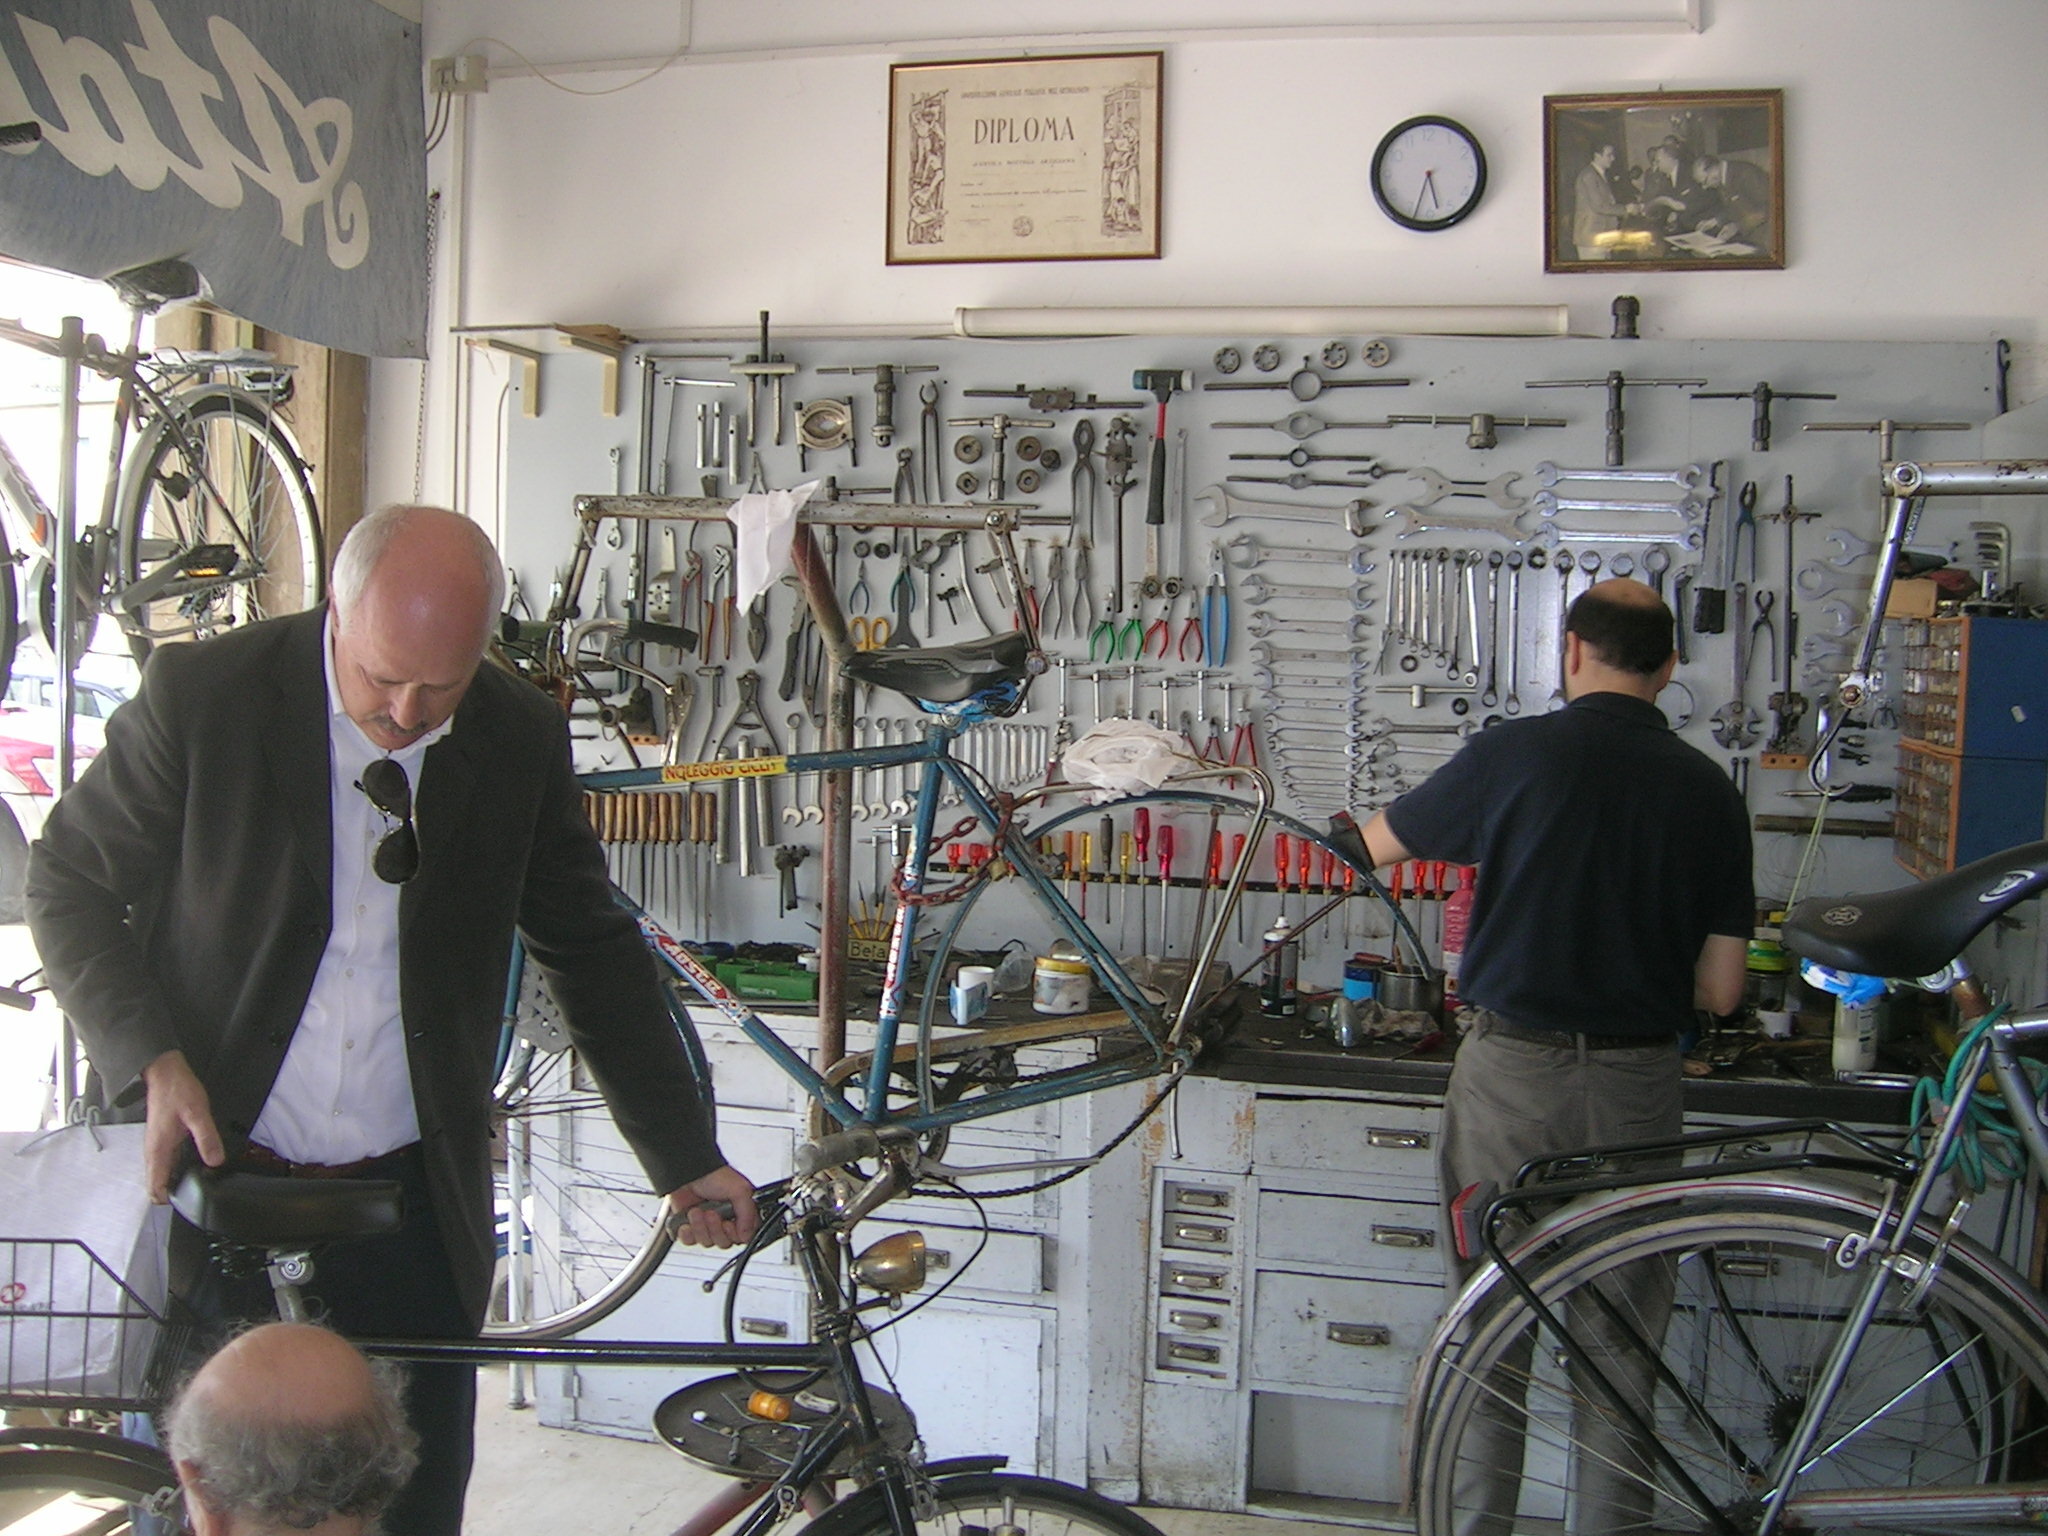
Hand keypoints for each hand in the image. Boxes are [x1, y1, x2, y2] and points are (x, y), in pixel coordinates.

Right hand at [140, 1050, 223, 1202]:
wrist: (165, 1073)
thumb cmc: (177, 1091)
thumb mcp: (198, 1114)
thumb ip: (207, 1138)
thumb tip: (215, 1161)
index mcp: (158, 1150)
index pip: (154, 1188)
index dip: (169, 1199)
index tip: (188, 1200)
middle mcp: (153, 1151)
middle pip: (157, 1184)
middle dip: (174, 1193)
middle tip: (198, 1190)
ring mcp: (156, 1145)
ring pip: (161, 1174)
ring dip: (176, 1179)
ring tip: (200, 1177)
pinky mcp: (162, 1139)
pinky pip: (166, 1161)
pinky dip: (177, 1167)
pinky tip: (195, 1161)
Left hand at [664, 1164, 757, 1249]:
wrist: (688, 1172)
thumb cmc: (714, 1175)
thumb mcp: (740, 1190)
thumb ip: (748, 1214)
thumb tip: (747, 1234)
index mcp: (740, 1214)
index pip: (743, 1237)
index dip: (734, 1235)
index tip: (728, 1224)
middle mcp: (725, 1221)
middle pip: (724, 1242)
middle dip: (715, 1229)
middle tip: (711, 1214)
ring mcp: (707, 1225)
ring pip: (707, 1242)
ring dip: (700, 1227)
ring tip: (696, 1211)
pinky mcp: (691, 1227)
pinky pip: (690, 1241)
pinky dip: (687, 1233)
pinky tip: (687, 1221)